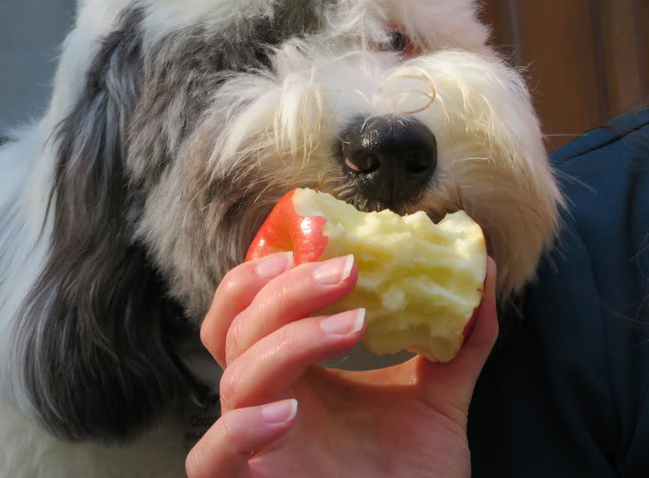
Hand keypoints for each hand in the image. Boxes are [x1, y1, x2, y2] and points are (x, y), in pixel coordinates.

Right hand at [186, 252, 497, 477]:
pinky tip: (288, 414)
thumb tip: (483, 270)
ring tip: (352, 326)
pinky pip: (210, 457)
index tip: (325, 240)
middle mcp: (265, 400)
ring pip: (233, 378)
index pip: (251, 308)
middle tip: (346, 268)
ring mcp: (252, 445)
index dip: (268, 270)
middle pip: (236, 328)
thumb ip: (458, 342)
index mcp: (294, 372)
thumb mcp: (439, 399)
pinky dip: (240, 428)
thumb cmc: (410, 476)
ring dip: (287, 340)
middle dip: (284, 290)